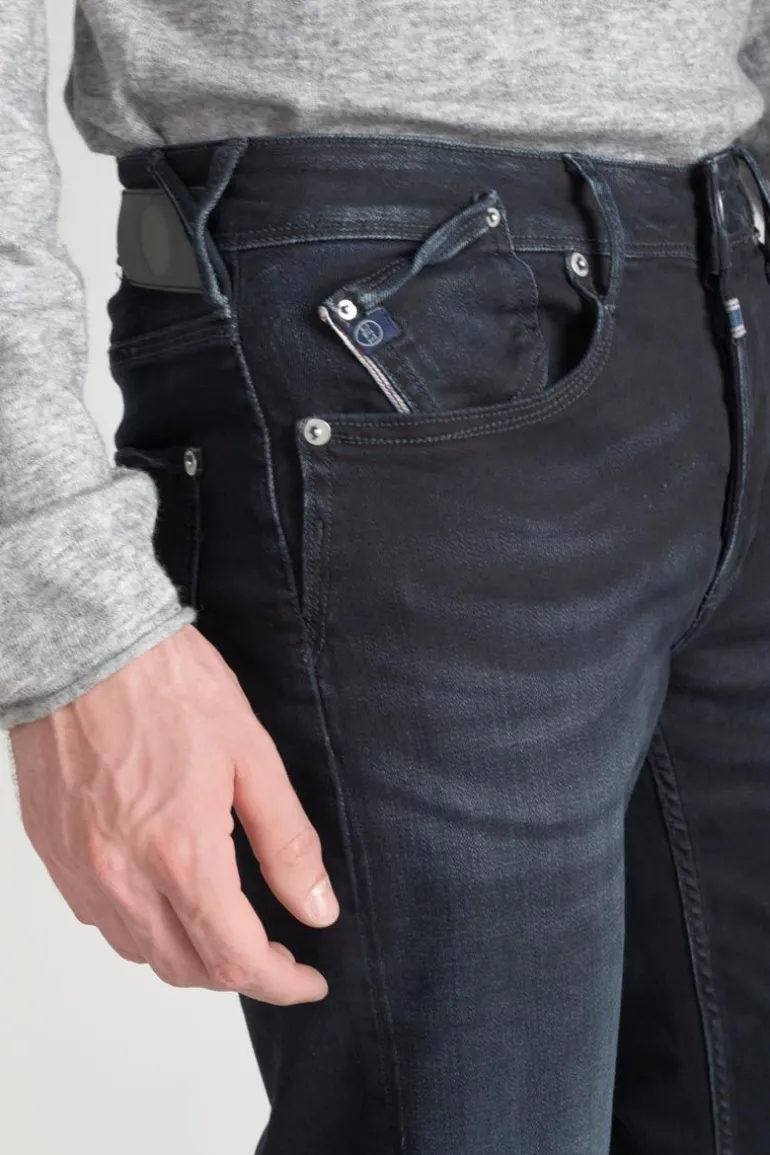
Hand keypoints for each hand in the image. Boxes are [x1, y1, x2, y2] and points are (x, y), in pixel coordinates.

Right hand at [10, 623, 337, 1004]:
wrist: (85, 646)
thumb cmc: (167, 686)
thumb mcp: (252, 755)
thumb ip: (287, 842)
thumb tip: (317, 906)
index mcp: (181, 853)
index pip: (236, 958)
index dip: (281, 982)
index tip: (308, 979)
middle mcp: (123, 876)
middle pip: (187, 969)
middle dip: (240, 972)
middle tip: (275, 948)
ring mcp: (83, 870)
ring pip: (142, 952)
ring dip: (190, 954)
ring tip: (225, 923)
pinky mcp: (56, 855)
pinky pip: (102, 920)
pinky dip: (143, 926)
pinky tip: (165, 892)